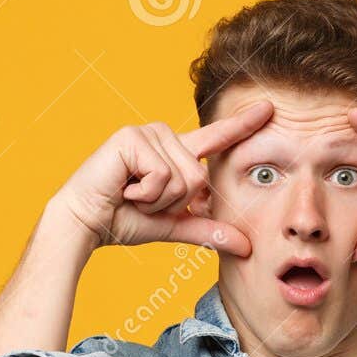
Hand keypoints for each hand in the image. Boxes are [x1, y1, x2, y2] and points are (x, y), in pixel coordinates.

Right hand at [49, 100, 272, 256]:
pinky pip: (162, 175)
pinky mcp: (132, 137)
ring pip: (183, 178)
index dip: (243, 125)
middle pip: (199, 177)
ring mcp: (147, 133)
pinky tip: (124, 188)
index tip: (270, 109)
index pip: (216, 139)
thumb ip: (209, 230)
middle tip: (142, 201)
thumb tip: (246, 247)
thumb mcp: (174, 225)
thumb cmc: (123, 220)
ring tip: (131, 194)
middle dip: (172, 202)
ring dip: (157, 199)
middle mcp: (164, 137)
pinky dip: (144, 193)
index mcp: (176, 153)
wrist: (86, 224)